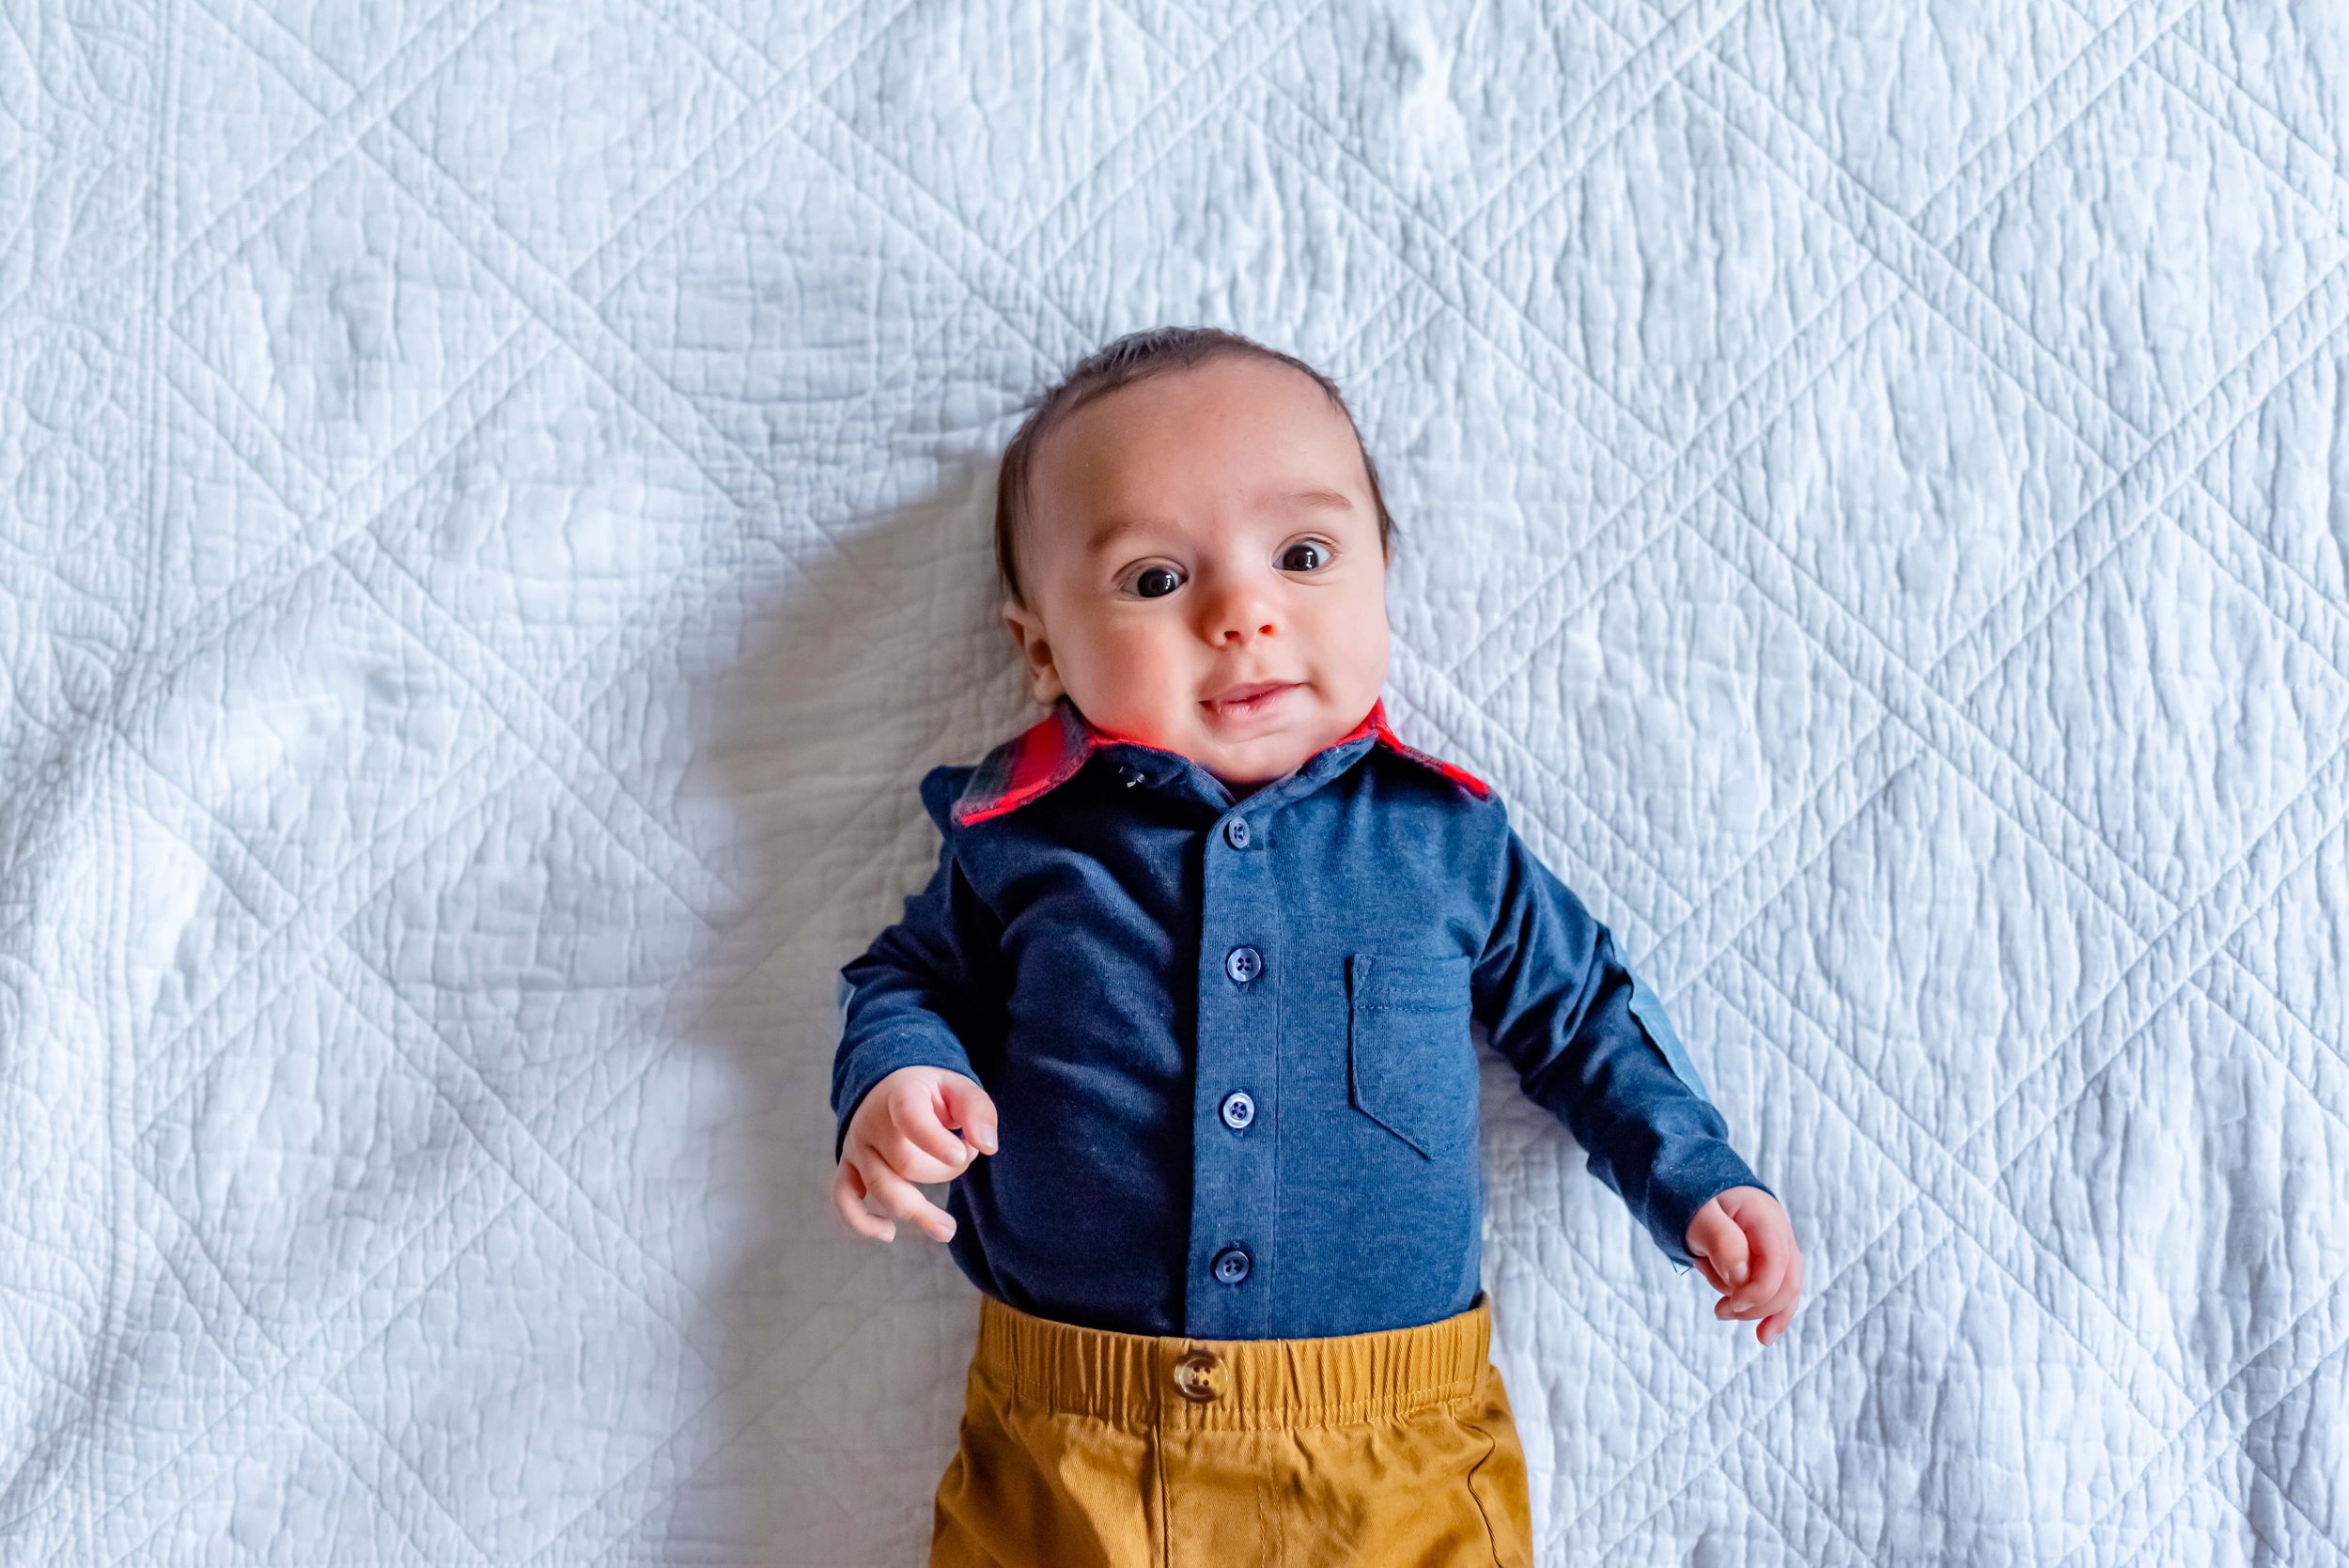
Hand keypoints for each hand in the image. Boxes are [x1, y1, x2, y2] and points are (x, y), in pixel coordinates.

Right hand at [831, 1066, 997, 1243]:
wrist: (887, 1087)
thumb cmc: (930, 1092)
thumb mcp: (958, 1087)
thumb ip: (977, 1111)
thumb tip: (988, 1146)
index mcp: (900, 1095)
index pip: (910, 1118)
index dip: (935, 1141)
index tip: (964, 1154)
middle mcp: (870, 1122)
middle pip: (905, 1162)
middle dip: (944, 1170)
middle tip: (966, 1156)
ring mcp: (856, 1147)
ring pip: (881, 1186)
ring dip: (916, 1211)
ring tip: (947, 1229)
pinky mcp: (849, 1168)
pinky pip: (844, 1198)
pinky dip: (861, 1221)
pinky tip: (889, 1232)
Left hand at [1683, 1186, 1801, 1345]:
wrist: (1694, 1189)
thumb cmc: (1695, 1201)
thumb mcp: (1700, 1216)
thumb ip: (1722, 1242)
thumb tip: (1741, 1277)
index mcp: (1764, 1217)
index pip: (1775, 1264)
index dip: (1758, 1291)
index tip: (1729, 1304)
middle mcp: (1780, 1233)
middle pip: (1786, 1283)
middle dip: (1755, 1305)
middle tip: (1720, 1311)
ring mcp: (1779, 1248)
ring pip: (1784, 1292)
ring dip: (1755, 1310)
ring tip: (1721, 1310)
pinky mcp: (1771, 1263)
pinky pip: (1780, 1292)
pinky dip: (1772, 1314)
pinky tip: (1764, 1336)